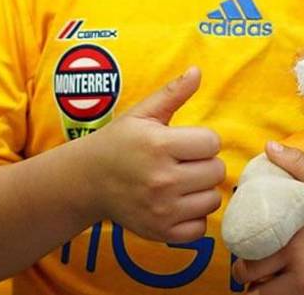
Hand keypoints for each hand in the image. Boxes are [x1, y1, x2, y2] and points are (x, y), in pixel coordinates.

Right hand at [81, 67, 224, 242]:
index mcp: (159, 145)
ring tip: (181, 181)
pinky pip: (201, 227)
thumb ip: (172, 93)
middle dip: (204, 163)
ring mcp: (162, 210)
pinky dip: (194, 216)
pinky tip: (178, 203)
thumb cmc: (118, 142)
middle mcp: (162, 180)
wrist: (88, 181)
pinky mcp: (162, 232)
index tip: (185, 142)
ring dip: (201, 190)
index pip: (212, 142)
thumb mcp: (142, 113)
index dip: (202, 140)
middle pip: (216, 171)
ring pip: (212, 199)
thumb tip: (197, 71)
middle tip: (183, 161)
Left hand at [232, 142, 303, 294]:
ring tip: (268, 284)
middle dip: (248, 277)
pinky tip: (292, 291)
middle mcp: (301, 265)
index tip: (244, 254)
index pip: (250, 253)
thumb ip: (298, 164)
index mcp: (295, 235)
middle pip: (254, 280)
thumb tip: (270, 146)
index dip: (242, 256)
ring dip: (265, 292)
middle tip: (252, 272)